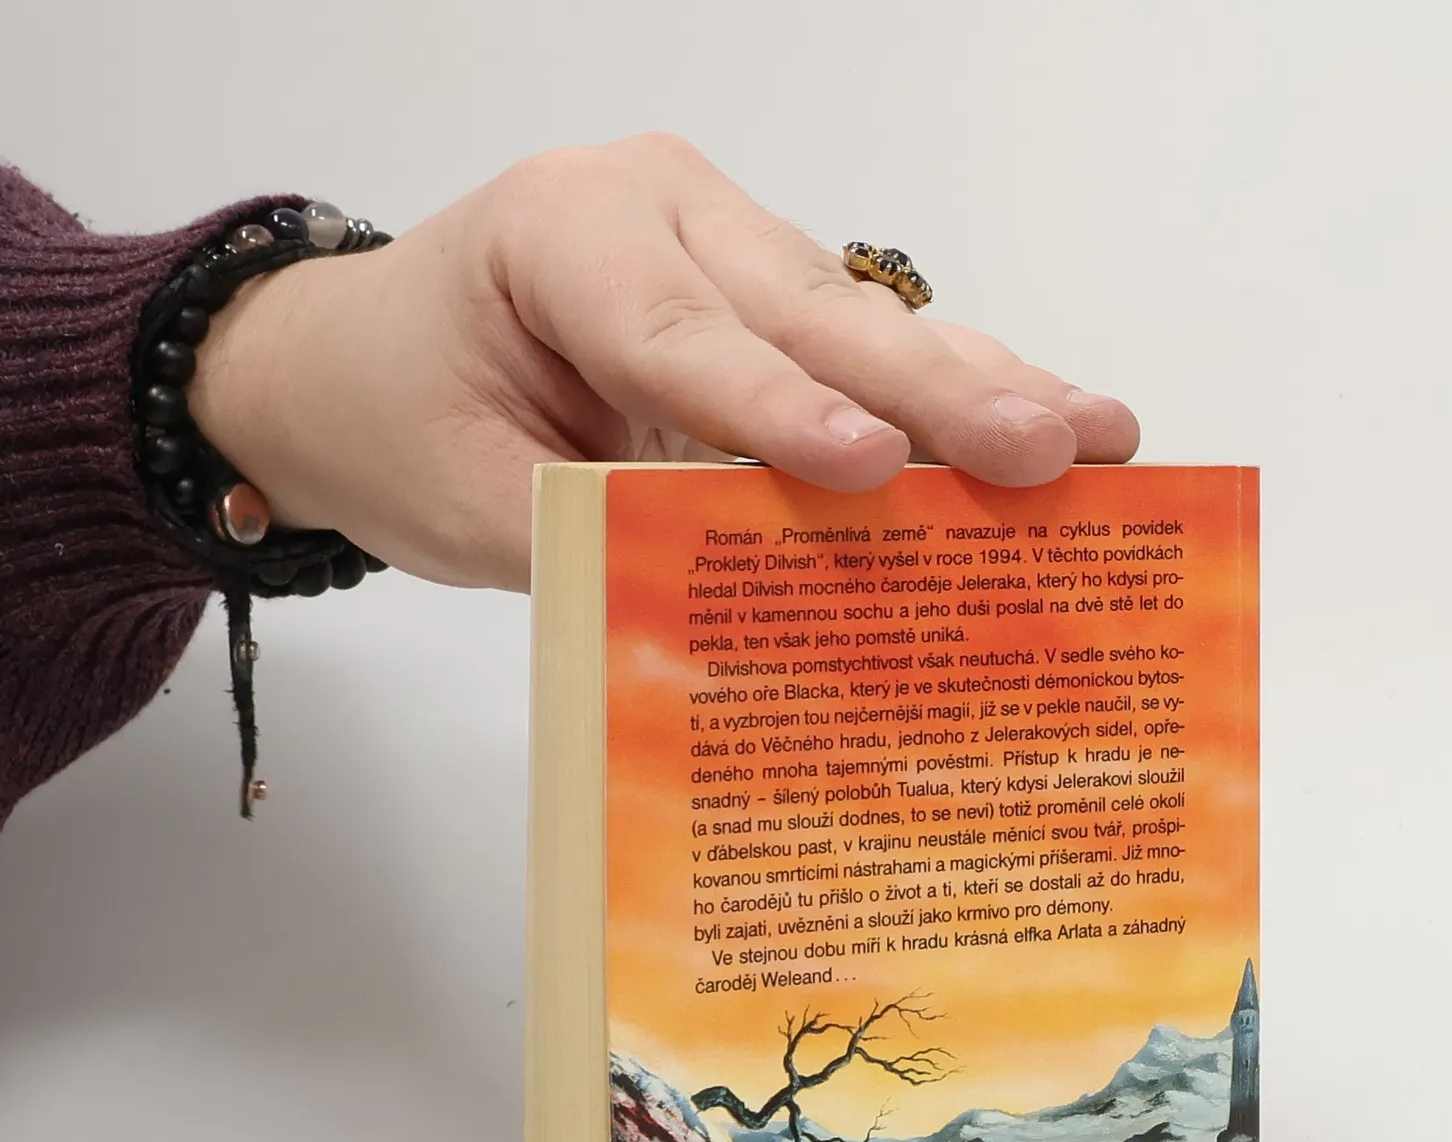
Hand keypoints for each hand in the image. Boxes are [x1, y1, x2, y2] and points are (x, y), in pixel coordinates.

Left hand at [189, 134, 1139, 593]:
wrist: (356, 362)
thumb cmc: (393, 414)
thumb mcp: (459, 497)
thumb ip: (587, 541)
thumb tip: (728, 621)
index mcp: (561, 234)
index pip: (679, 334)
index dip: (779, 411)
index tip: (872, 471)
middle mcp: (660, 210)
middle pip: (805, 313)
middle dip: (930, 394)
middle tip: (1047, 451)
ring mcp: (723, 242)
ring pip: (857, 323)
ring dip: (977, 389)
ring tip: (1095, 436)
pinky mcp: (761, 296)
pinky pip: (858, 349)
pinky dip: (951, 396)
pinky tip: (1050, 421)